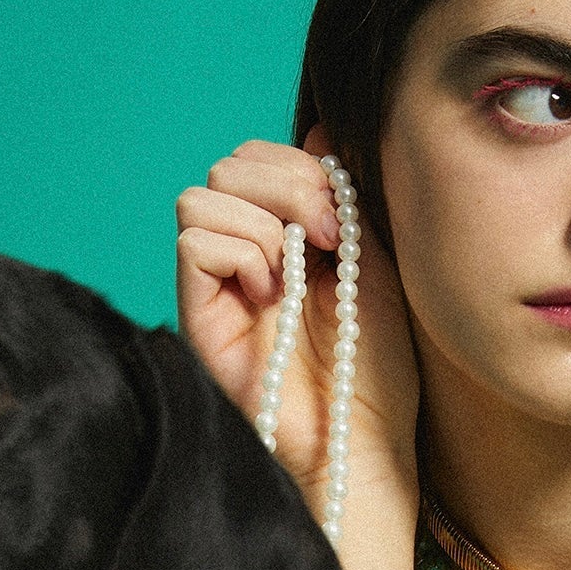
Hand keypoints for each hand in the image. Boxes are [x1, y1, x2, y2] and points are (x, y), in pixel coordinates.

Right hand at [175, 134, 419, 508]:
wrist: (362, 442)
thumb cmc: (375, 370)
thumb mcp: (376, 264)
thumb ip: (346, 198)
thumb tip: (321, 127)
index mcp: (289, 237)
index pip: (263, 158)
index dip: (303, 167)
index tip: (347, 221)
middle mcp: (246, 255)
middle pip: (230, 164)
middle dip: (286, 183)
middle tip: (329, 241)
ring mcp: (217, 285)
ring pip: (202, 194)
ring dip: (263, 221)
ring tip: (296, 276)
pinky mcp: (197, 315)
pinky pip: (194, 240)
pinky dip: (240, 253)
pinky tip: (271, 295)